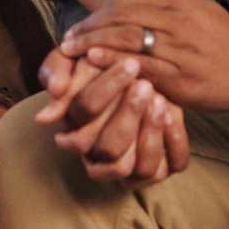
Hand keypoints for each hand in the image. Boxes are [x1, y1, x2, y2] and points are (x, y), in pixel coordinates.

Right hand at [35, 46, 189, 187]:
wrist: (135, 82)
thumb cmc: (99, 70)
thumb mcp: (73, 60)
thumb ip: (56, 68)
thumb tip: (55, 90)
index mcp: (72, 132)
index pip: (84, 117)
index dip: (105, 90)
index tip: (129, 64)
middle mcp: (98, 157)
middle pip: (108, 149)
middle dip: (128, 115)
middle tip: (145, 85)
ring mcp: (129, 168)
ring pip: (138, 168)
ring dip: (150, 133)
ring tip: (159, 101)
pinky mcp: (158, 168)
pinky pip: (168, 167)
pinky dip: (173, 143)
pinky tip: (172, 115)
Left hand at [62, 0, 228, 112]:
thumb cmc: (221, 38)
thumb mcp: (193, 7)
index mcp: (178, 4)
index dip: (100, 10)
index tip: (82, 23)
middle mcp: (177, 23)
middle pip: (123, 17)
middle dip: (90, 26)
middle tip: (68, 39)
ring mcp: (179, 50)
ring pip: (128, 39)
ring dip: (95, 42)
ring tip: (72, 49)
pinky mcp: (181, 78)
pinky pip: (143, 65)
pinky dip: (115, 61)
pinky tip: (95, 61)